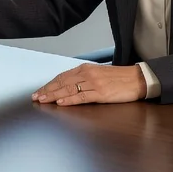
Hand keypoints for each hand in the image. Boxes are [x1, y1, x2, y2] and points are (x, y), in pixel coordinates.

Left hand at [31, 64, 146, 105]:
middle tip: (36, 97)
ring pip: (69, 89)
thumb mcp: (98, 74)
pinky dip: (69, 100)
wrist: (137, 79)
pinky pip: (82, 97)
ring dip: (54, 95)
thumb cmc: (119, 78)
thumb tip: (69, 86)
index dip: (49, 84)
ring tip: (43, 100)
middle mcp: (87, 74)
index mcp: (85, 68)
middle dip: (47, 90)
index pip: (62, 77)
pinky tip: (61, 103)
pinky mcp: (101, 93)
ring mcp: (94, 83)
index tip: (40, 91)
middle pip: (62, 83)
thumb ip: (84, 78)